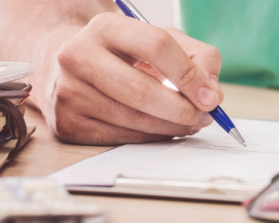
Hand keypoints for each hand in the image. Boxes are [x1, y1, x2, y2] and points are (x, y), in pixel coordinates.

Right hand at [30, 13, 223, 144]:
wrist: (70, 67)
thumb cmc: (124, 53)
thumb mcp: (161, 40)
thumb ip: (197, 57)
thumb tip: (212, 93)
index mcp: (105, 27)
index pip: (156, 46)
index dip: (189, 74)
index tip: (211, 97)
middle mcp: (78, 56)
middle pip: (141, 90)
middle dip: (182, 109)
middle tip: (204, 117)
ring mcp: (68, 91)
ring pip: (132, 119)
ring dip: (170, 127)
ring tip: (188, 124)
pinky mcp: (67, 123)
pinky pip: (120, 138)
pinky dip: (149, 138)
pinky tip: (162, 130)